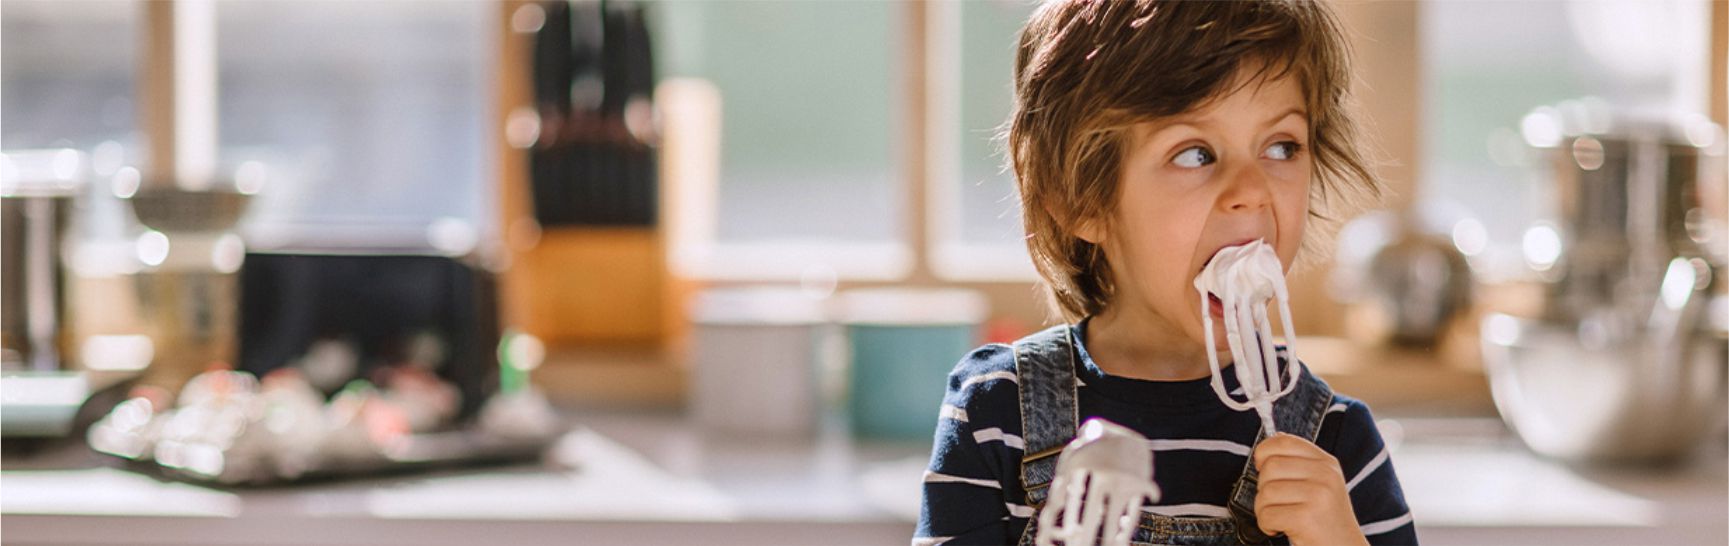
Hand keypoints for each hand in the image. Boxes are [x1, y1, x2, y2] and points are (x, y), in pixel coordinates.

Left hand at [1252, 433, 1367, 545]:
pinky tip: (1281, 529)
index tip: (1262, 467)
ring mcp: (1318, 496)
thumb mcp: (1320, 484)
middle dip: (1263, 488)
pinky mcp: (1307, 518)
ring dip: (1264, 510)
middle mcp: (1325, 475)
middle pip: (1270, 467)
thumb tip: (1270, 442)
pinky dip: (1267, 525)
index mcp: (1326, 463)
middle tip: (1277, 503)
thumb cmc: (1324, 520)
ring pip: (1265, 492)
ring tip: (1281, 518)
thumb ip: (1298, 462)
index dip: (1264, 452)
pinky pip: (1267, 514)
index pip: (1284, 441)